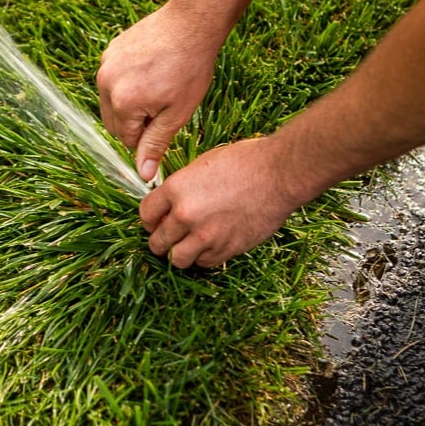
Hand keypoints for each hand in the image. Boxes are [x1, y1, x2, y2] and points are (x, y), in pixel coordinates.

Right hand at [97, 4, 219, 180]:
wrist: (191, 23)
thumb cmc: (190, 68)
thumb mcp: (177, 114)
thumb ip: (155, 145)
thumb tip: (143, 175)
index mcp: (122, 103)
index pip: (127, 139)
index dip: (148, 136)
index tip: (166, 121)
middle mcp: (106, 84)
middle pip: (114, 123)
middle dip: (135, 123)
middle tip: (163, 106)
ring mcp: (105, 65)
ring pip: (111, 102)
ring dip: (129, 105)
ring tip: (157, 88)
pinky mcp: (109, 51)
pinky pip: (112, 81)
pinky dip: (126, 85)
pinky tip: (150, 73)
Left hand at [139, 137, 299, 267]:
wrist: (279, 175)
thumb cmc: (245, 162)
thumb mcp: (203, 165)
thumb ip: (181, 187)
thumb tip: (169, 204)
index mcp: (176, 189)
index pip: (145, 214)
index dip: (149, 220)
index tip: (154, 222)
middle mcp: (185, 215)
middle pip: (157, 241)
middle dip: (160, 240)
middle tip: (168, 238)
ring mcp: (205, 235)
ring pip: (176, 259)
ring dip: (178, 254)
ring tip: (186, 246)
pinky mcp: (226, 249)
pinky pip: (203, 263)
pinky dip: (203, 257)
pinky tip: (209, 245)